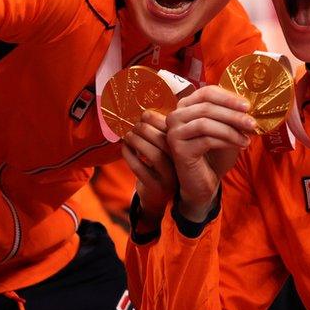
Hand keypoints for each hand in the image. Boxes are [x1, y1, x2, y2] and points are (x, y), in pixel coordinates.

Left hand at [122, 110, 176, 231]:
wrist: (158, 198)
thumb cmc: (158, 167)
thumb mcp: (164, 149)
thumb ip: (159, 132)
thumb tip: (143, 110)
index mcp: (186, 150)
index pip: (173, 130)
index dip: (157, 119)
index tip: (144, 113)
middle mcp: (180, 164)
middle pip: (165, 141)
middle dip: (146, 128)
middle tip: (134, 124)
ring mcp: (169, 177)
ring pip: (154, 155)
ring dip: (137, 140)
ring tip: (128, 134)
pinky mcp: (155, 187)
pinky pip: (140, 168)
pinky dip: (129, 155)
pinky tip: (124, 148)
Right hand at [166, 86, 255, 221]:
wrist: (203, 182)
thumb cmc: (215, 154)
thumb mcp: (226, 130)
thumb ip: (232, 116)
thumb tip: (248, 106)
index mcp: (186, 106)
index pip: (207, 92)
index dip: (228, 97)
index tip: (248, 106)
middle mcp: (175, 116)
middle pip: (207, 106)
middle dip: (233, 114)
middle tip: (252, 123)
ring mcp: (174, 132)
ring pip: (205, 122)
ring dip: (231, 129)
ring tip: (247, 137)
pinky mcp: (178, 148)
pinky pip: (205, 139)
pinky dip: (225, 141)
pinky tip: (239, 145)